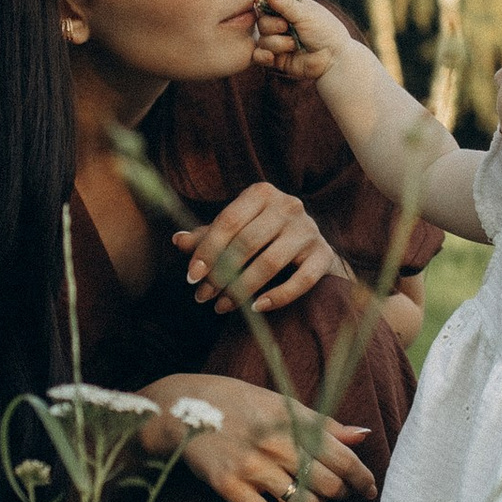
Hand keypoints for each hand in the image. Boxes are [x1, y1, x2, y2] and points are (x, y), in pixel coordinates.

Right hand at [154, 373, 376, 501]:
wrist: (182, 408)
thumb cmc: (238, 402)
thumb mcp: (281, 403)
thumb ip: (323, 423)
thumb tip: (362, 436)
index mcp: (292, 420)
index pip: (342, 456)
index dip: (362, 478)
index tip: (369, 489)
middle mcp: (276, 443)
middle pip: (328, 484)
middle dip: (341, 495)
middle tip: (339, 495)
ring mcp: (252, 467)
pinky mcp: (230, 487)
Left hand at [174, 180, 342, 316]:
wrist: (308, 241)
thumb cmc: (262, 233)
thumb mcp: (235, 228)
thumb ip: (207, 235)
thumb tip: (178, 240)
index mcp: (262, 193)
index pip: (228, 221)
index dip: (207, 250)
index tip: (191, 277)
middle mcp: (288, 206)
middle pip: (247, 243)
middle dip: (221, 274)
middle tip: (203, 296)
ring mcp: (309, 230)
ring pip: (271, 263)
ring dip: (242, 289)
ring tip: (223, 306)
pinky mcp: (323, 255)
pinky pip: (301, 280)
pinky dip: (278, 296)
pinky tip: (257, 307)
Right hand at [247, 0, 343, 82]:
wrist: (333, 59)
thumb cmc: (325, 32)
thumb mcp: (306, 14)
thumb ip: (286, 4)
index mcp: (290, 8)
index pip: (268, 0)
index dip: (263, 0)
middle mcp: (282, 23)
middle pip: (261, 20)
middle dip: (271, 24)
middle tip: (285, 26)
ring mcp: (279, 41)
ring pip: (262, 39)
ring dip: (277, 42)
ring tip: (293, 45)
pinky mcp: (277, 58)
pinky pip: (260, 56)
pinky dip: (263, 56)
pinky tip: (272, 57)